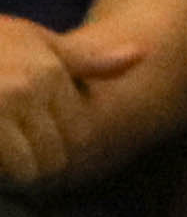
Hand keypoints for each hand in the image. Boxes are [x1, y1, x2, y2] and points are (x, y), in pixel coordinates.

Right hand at [0, 16, 140, 190]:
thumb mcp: (32, 43)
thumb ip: (83, 59)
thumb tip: (144, 56)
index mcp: (45, 73)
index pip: (71, 142)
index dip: (46, 150)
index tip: (21, 136)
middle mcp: (23, 89)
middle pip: (50, 161)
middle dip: (28, 165)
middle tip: (7, 143)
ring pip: (25, 171)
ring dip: (9, 171)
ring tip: (1, 150)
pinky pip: (6, 170)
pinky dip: (1, 173)